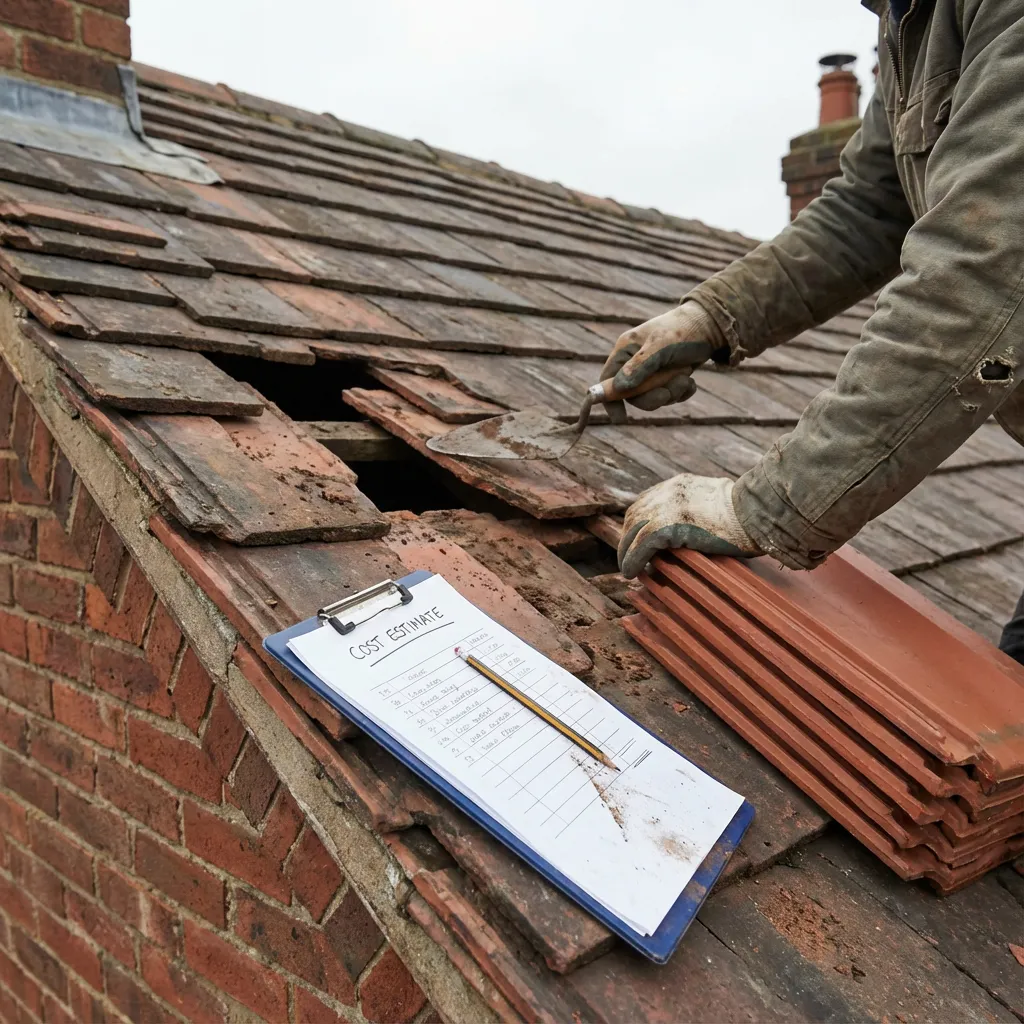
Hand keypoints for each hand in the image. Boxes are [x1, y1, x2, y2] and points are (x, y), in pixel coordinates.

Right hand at [599, 301, 722, 423]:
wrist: (710, 325)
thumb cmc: (682, 330)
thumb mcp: (660, 346)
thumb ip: (639, 367)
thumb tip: (618, 388)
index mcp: (625, 350)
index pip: (608, 379)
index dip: (609, 399)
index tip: (619, 418)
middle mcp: (635, 362)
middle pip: (632, 395)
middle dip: (651, 397)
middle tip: (667, 393)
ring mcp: (652, 372)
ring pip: (653, 398)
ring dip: (671, 392)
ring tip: (686, 376)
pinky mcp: (668, 378)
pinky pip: (670, 396)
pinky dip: (681, 392)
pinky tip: (690, 381)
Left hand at [618, 474, 760, 578]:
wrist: (757, 512)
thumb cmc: (750, 515)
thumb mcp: (720, 503)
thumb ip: (702, 510)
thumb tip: (699, 530)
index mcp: (680, 485)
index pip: (647, 501)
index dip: (639, 521)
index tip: (637, 537)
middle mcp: (668, 491)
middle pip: (635, 514)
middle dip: (628, 536)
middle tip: (628, 556)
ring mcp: (666, 507)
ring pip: (633, 531)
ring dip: (627, 551)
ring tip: (627, 569)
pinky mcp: (667, 527)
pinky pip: (640, 546)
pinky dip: (632, 560)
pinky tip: (631, 572)